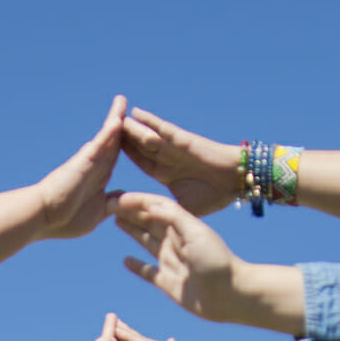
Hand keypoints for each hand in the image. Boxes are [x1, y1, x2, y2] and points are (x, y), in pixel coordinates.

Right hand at [35, 98, 127, 238]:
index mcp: (99, 178)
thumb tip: (122, 199)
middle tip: (127, 105)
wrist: (43, 218)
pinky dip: (108, 132)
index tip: (135, 133)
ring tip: (122, 100)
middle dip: (122, 124)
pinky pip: (99, 144)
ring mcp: (89, 163)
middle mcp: (95, 166)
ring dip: (115, 118)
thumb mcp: (97, 213)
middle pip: (112, 140)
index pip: (114, 155)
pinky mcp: (83, 163)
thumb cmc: (64, 220)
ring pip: (106, 137)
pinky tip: (118, 119)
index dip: (127, 143)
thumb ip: (110, 204)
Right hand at [114, 194, 299, 328]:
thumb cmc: (217, 261)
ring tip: (115, 221)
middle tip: (107, 205)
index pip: (156, 207)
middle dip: (130, 212)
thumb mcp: (195, 232)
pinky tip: (125, 260)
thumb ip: (173, 217)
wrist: (231, 295)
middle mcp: (176, 241)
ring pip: (146, 242)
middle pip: (148, 221)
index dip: (137, 201)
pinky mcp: (169, 283)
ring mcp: (172, 262)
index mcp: (183, 226)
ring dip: (132, 231)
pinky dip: (136, 266)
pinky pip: (148, 272)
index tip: (117, 198)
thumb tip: (148, 205)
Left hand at [118, 108, 243, 216]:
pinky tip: (136, 113)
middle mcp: (167, 157)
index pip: (141, 163)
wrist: (236, 181)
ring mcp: (174, 148)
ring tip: (114, 120)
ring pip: (146, 137)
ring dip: (131, 129)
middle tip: (103, 133)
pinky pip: (163, 129)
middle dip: (122, 140)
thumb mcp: (184, 208)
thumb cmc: (215, 195)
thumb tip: (150, 227)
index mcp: (166, 173)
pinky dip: (150, 121)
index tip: (106, 157)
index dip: (124, 158)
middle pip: (139, 146)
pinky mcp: (183, 141)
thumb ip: (166, 213)